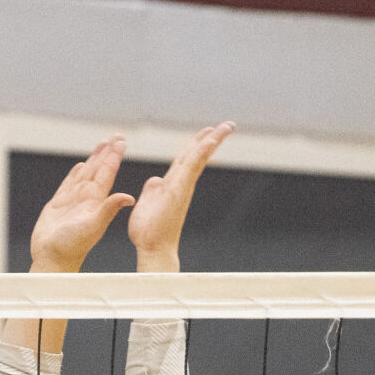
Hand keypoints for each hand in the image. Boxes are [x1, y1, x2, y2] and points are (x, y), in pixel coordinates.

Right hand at [29, 136, 134, 272]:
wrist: (53, 258)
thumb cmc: (72, 246)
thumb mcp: (94, 225)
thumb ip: (109, 209)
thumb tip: (130, 198)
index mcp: (96, 201)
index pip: (107, 173)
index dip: (114, 156)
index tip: (120, 141)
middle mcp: (86, 199)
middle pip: (98, 170)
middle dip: (106, 153)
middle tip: (115, 137)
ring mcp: (72, 202)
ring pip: (84, 175)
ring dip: (92, 160)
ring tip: (100, 146)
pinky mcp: (58, 206)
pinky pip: (68, 185)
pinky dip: (74, 175)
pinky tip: (79, 167)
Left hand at [127, 122, 234, 270]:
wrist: (152, 249)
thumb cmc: (148, 233)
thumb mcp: (146, 204)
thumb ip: (151, 191)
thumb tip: (155, 180)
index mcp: (171, 185)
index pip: (185, 159)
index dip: (195, 144)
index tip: (207, 132)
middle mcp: (180, 184)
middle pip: (197, 155)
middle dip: (211, 139)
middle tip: (228, 125)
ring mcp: (182, 187)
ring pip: (198, 158)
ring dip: (213, 141)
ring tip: (227, 127)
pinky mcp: (179, 191)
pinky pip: (191, 168)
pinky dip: (201, 153)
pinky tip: (210, 141)